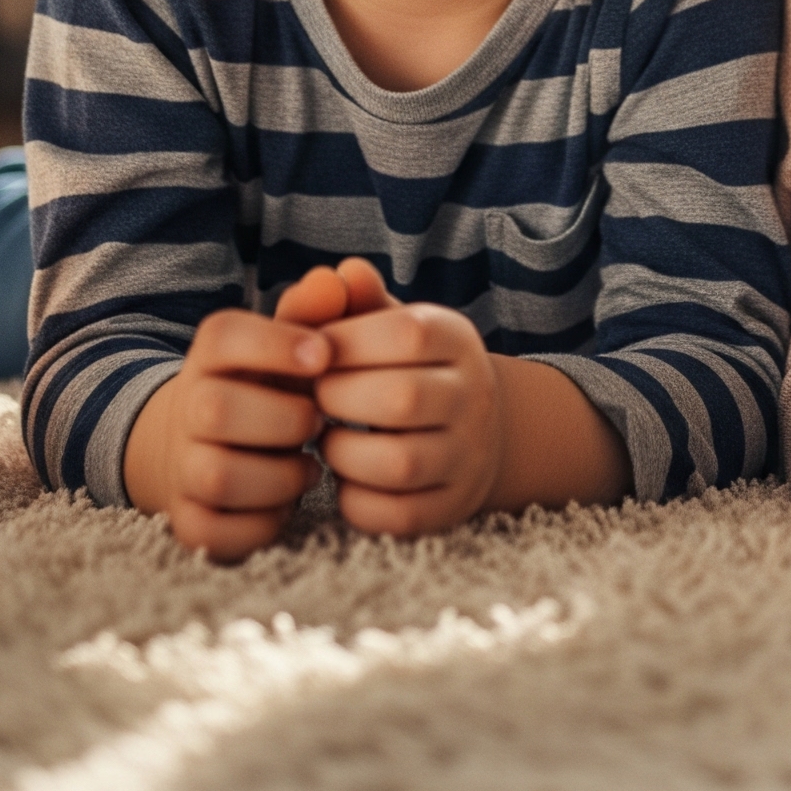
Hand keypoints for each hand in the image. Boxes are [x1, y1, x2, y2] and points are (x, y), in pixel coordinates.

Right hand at [122, 305, 328, 561]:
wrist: (214, 442)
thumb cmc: (276, 383)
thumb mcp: (296, 341)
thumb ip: (322, 310)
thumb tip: (342, 276)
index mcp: (213, 351)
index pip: (225, 335)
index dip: (277, 344)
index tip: (324, 356)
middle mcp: (187, 405)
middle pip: (214, 410)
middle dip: (284, 419)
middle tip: (318, 420)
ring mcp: (181, 466)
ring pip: (216, 475)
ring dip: (278, 476)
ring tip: (308, 465)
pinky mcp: (188, 518)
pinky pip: (214, 531)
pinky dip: (260, 523)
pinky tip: (284, 503)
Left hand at [307, 257, 503, 535]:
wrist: (476, 430)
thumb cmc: (409, 367)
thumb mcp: (392, 325)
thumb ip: (356, 301)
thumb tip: (338, 275)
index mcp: (458, 340)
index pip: (407, 333)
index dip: (346, 342)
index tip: (313, 353)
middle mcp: (474, 396)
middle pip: (403, 398)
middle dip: (339, 399)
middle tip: (315, 398)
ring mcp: (468, 455)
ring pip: (400, 463)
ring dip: (344, 453)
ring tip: (328, 440)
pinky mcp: (451, 506)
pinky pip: (397, 515)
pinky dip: (357, 501)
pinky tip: (347, 479)